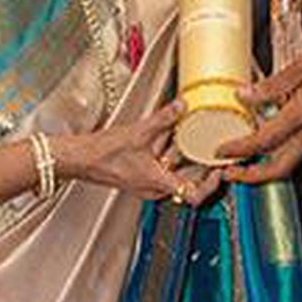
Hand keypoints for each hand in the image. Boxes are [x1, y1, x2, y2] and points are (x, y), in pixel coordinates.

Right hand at [57, 102, 219, 205]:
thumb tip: (183, 105)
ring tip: (200, 142)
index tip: (220, 170)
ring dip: (188, 160)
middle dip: (203, 167)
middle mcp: (155, 188)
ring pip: (176, 174)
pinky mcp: (141, 175)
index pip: (193, 196)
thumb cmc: (103, 154)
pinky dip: (172, 156)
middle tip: (216, 153)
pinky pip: (164, 168)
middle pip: (189, 183)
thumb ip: (164, 118)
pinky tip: (173, 137)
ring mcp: (147, 183)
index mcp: (158, 183)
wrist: (81, 158)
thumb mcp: (139, 132)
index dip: (211, 185)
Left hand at [218, 34, 301, 183]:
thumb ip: (273, 84)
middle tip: (231, 171)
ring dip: (265, 164)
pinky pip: (300, 147)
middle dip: (251, 176)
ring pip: (290, 160)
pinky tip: (273, 133)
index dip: (238, 150)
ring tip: (246, 155)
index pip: (263, 142)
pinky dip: (281, 149)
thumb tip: (246, 94)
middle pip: (278, 169)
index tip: (221, 151)